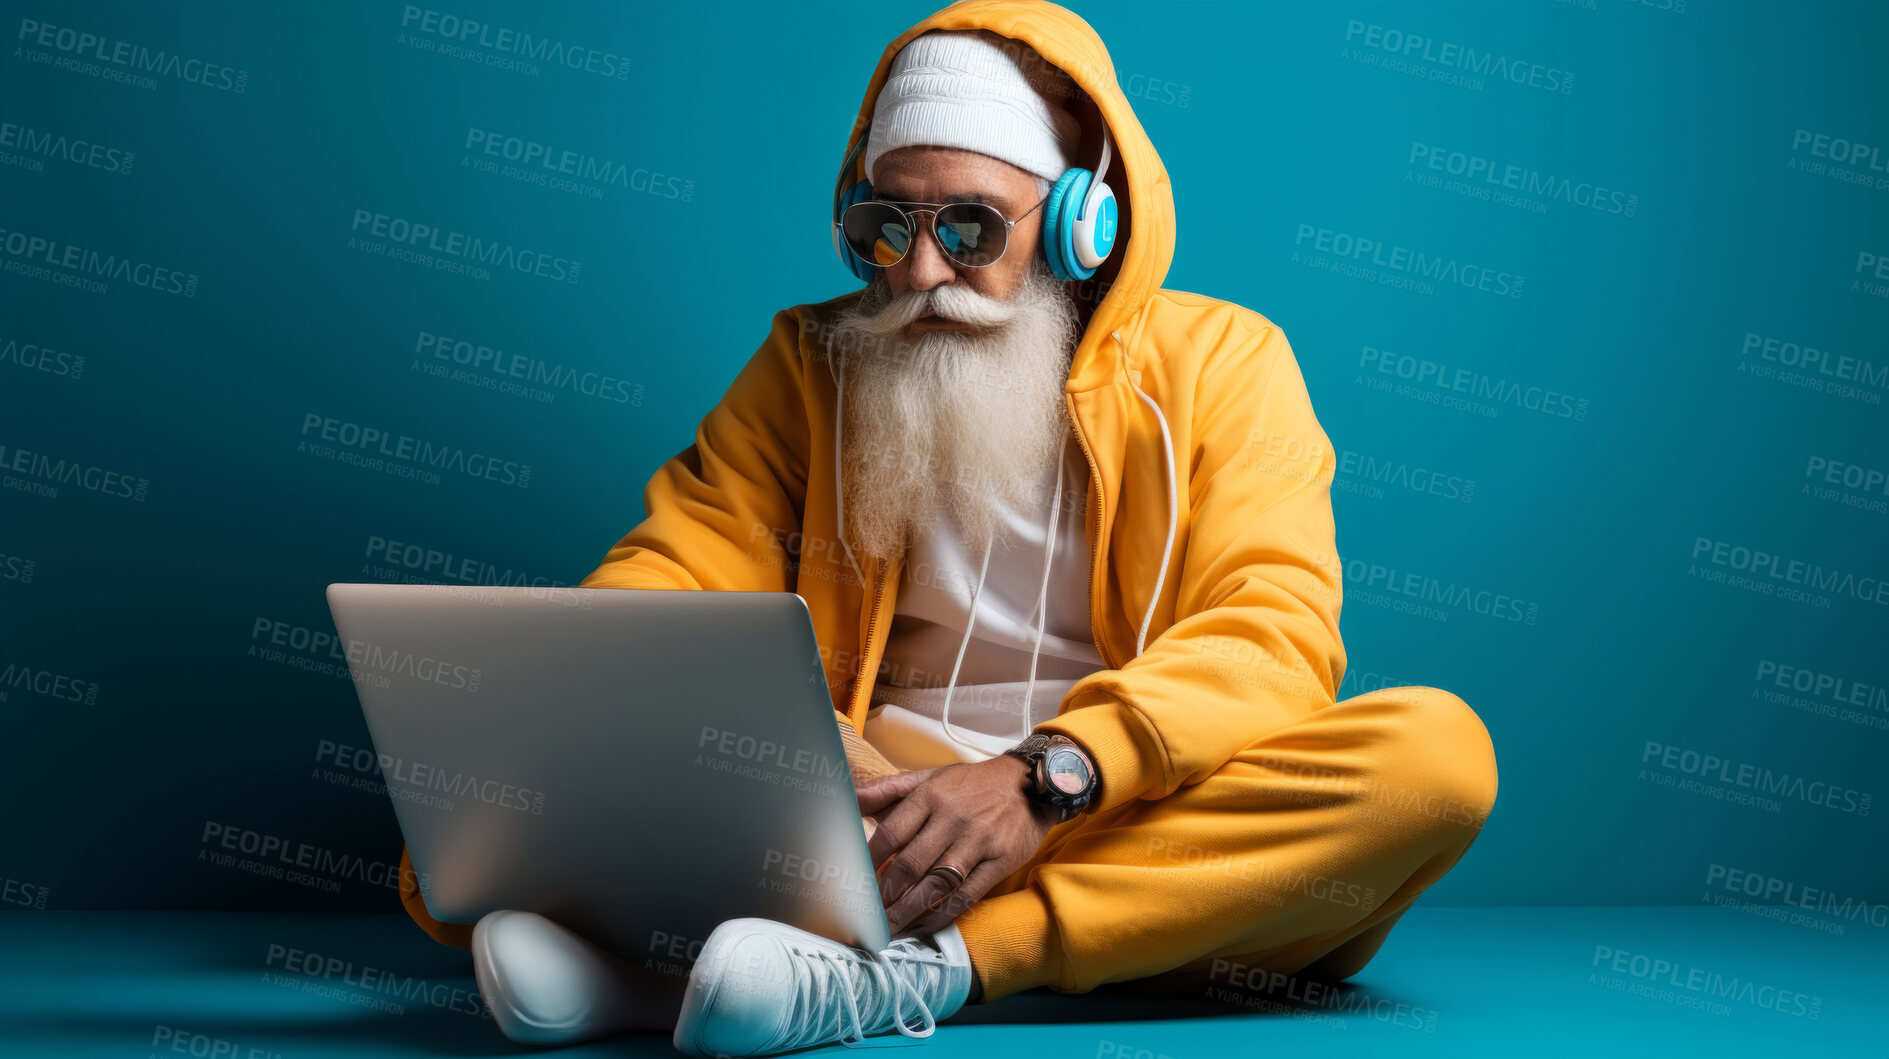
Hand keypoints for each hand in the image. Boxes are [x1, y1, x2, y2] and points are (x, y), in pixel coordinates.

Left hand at [854, 755, 1058, 936]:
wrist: (1031, 785)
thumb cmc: (972, 785)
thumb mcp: (930, 777)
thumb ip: (888, 788)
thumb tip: (849, 796)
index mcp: (931, 796)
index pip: (892, 833)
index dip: (870, 862)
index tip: (855, 882)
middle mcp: (953, 818)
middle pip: (911, 864)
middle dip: (886, 894)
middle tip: (868, 915)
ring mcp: (978, 841)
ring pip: (936, 884)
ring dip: (909, 910)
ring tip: (889, 928)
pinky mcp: (1000, 862)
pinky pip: (967, 895)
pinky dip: (943, 914)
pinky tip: (925, 926)